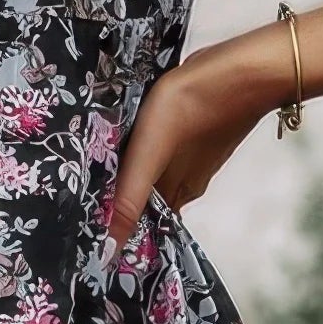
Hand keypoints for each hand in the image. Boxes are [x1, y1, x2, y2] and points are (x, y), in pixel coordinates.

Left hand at [105, 25, 293, 256]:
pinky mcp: (196, 128)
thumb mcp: (149, 157)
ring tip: (100, 169)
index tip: (88, 233)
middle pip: (149, 198)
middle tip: (83, 201)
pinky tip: (131, 140)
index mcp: (176, 194)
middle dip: (122, 201)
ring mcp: (193, 154)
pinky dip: (147, 151)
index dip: (117, 227)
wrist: (239, 71)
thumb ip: (128, 201)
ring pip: (157, 173)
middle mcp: (185, 180)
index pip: (142, 222)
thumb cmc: (189, 110)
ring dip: (133, 175)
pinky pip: (166, 149)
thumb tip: (109, 253)